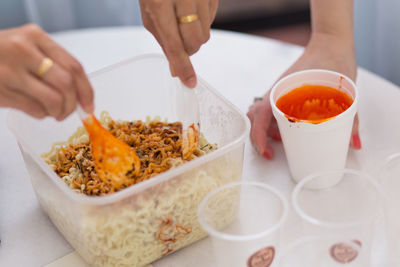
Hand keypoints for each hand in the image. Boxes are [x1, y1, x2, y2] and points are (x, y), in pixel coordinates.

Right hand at [0, 24, 93, 119]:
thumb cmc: (2, 53)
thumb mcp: (28, 47)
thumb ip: (54, 63)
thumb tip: (82, 95)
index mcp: (35, 36)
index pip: (73, 66)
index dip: (86, 90)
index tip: (89, 105)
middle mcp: (22, 50)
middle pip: (66, 84)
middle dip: (73, 104)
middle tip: (70, 111)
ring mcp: (8, 71)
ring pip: (53, 100)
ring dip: (59, 112)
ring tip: (55, 112)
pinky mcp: (0, 90)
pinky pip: (35, 110)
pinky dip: (42, 115)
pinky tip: (38, 110)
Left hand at [140, 0, 217, 87]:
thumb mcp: (150, 12)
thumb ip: (164, 41)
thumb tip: (176, 68)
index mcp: (160, 3)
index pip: (175, 44)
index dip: (183, 66)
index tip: (189, 81)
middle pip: (195, 42)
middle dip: (188, 50)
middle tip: (179, 42)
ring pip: (205, 34)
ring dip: (194, 37)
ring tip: (183, 22)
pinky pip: (212, 21)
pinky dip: (202, 23)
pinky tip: (192, 11)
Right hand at [247, 33, 360, 158]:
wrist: (330, 42)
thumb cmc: (332, 60)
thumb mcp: (344, 90)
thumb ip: (351, 118)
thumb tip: (354, 143)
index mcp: (282, 90)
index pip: (260, 117)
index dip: (259, 137)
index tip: (266, 151)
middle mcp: (275, 92)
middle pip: (254, 118)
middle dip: (259, 137)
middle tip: (272, 150)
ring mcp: (278, 92)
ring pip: (259, 115)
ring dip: (265, 130)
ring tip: (281, 139)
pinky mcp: (283, 92)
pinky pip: (269, 109)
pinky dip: (271, 122)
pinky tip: (287, 128)